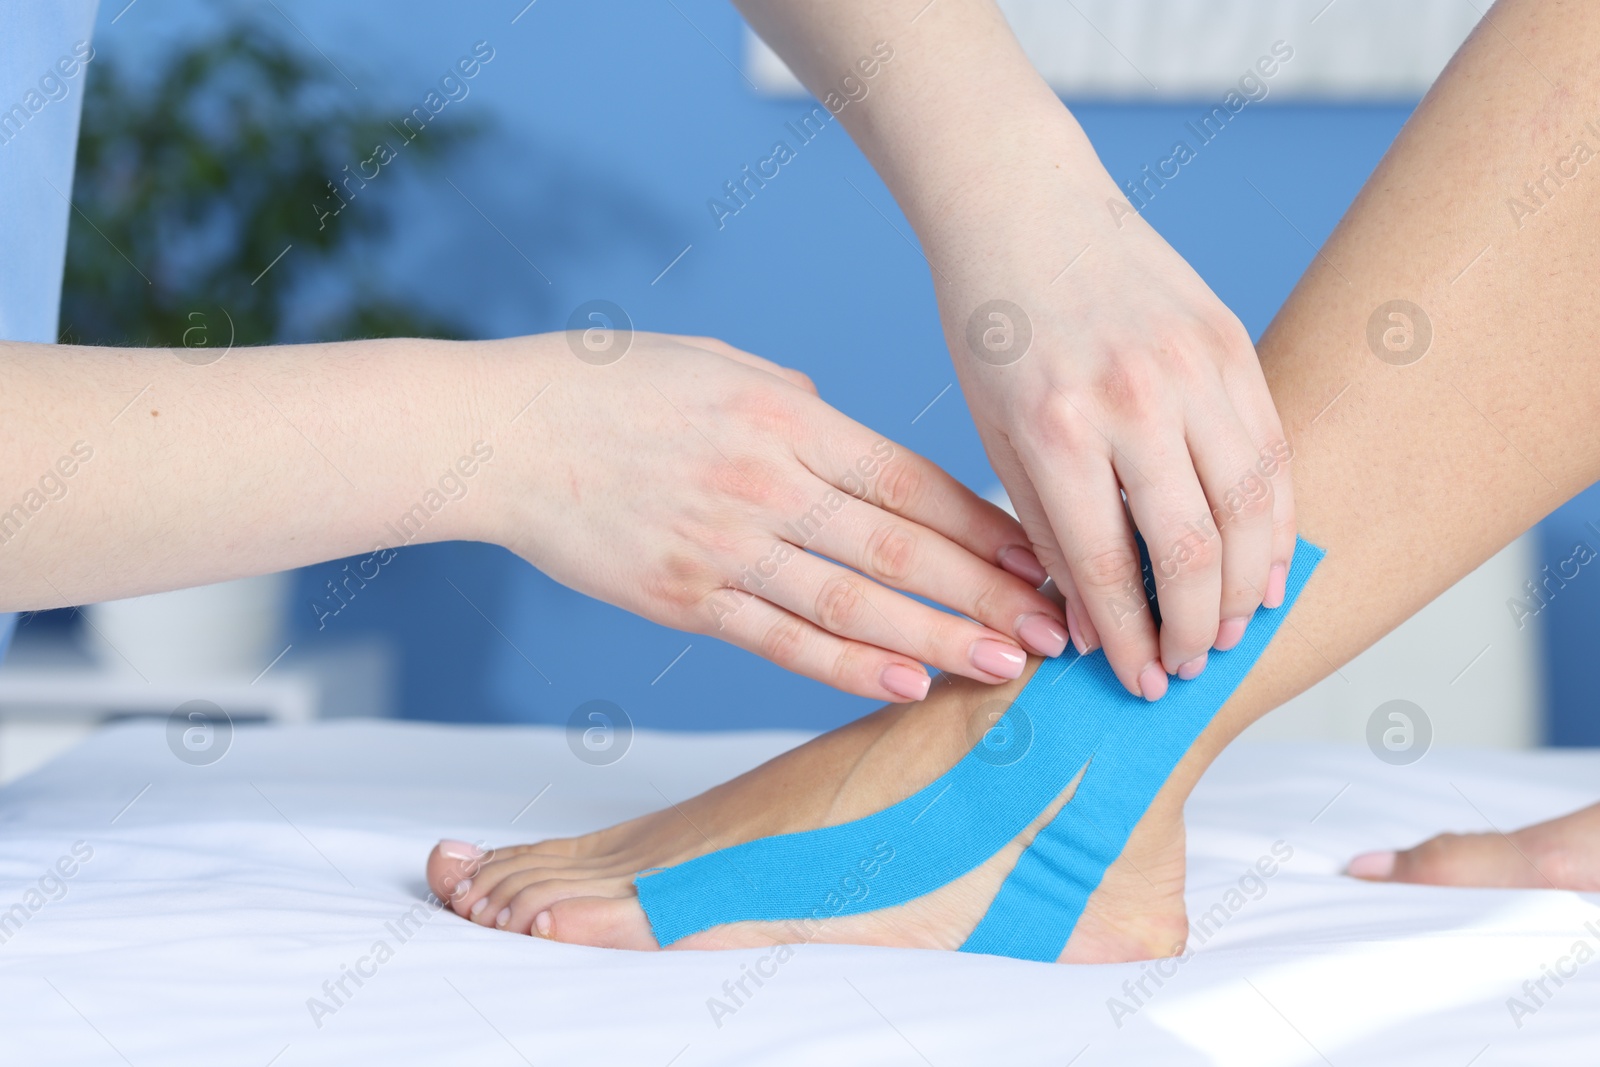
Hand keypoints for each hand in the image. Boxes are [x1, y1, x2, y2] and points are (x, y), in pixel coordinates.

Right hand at [482, 331, 1068, 701]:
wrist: (503, 435)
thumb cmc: (612, 387)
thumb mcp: (719, 366)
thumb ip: (798, 406)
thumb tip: (856, 447)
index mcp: (787, 417)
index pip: (914, 482)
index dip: (989, 526)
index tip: (1047, 555)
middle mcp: (768, 484)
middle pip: (903, 551)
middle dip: (991, 592)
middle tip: (1060, 627)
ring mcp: (726, 547)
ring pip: (855, 606)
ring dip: (941, 639)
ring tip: (1007, 664)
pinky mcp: (683, 599)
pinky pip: (781, 641)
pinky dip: (848, 666)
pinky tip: (908, 683)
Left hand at [930, 167, 1295, 700]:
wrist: (1024, 211)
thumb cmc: (994, 330)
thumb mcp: (994, 435)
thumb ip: (1046, 531)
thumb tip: (1091, 626)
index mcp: (1057, 429)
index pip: (1109, 568)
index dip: (1131, 639)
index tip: (1141, 683)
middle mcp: (1133, 399)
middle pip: (1194, 550)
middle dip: (1198, 628)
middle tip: (1191, 669)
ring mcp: (1192, 366)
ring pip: (1251, 507)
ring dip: (1251, 587)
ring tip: (1236, 631)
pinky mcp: (1231, 340)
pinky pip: (1273, 449)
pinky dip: (1278, 519)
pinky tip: (1269, 564)